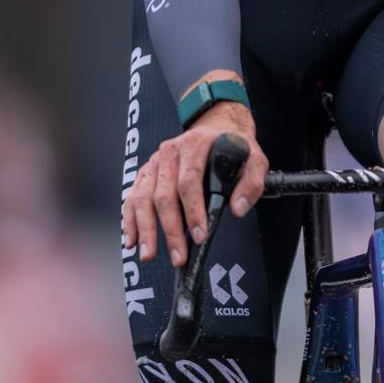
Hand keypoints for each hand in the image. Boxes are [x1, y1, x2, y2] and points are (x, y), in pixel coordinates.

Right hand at [121, 101, 268, 266]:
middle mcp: (169, 152)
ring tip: (149, 254)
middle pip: (163, 195)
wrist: (217, 127)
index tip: (200, 235)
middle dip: (170, 230)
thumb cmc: (233, 147)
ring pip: (142, 198)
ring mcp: (154, 162)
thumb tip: (238, 209)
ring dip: (145, 229)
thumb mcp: (254, 158)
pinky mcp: (145, 172)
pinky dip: (129, 220)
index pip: (189, 182)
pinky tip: (131, 240)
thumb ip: (252, 183)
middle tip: (178, 255)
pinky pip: (132, 197)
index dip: (193, 211)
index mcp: (195, 145)